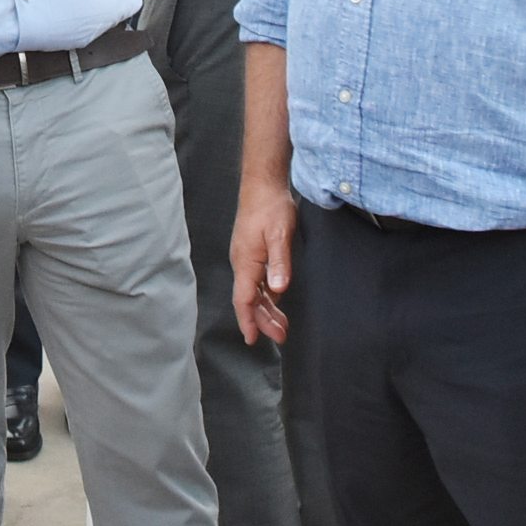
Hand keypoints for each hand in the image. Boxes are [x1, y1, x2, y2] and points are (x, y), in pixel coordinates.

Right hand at [230, 178, 296, 343]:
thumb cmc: (270, 207)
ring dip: (267, 310)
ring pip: (254, 292)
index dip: (248, 321)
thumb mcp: (279, 234)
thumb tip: (278, 289)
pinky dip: (267, 297)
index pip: (244, 299)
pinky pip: (258, 282)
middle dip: (263, 321)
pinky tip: (277, 303)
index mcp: (246, 261)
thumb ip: (279, 262)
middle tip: (281, 337)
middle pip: (249, 300)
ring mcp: (248, 259)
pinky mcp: (254, 253)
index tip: (253, 340)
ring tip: (282, 327)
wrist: (263, 185)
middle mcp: (243, 263)